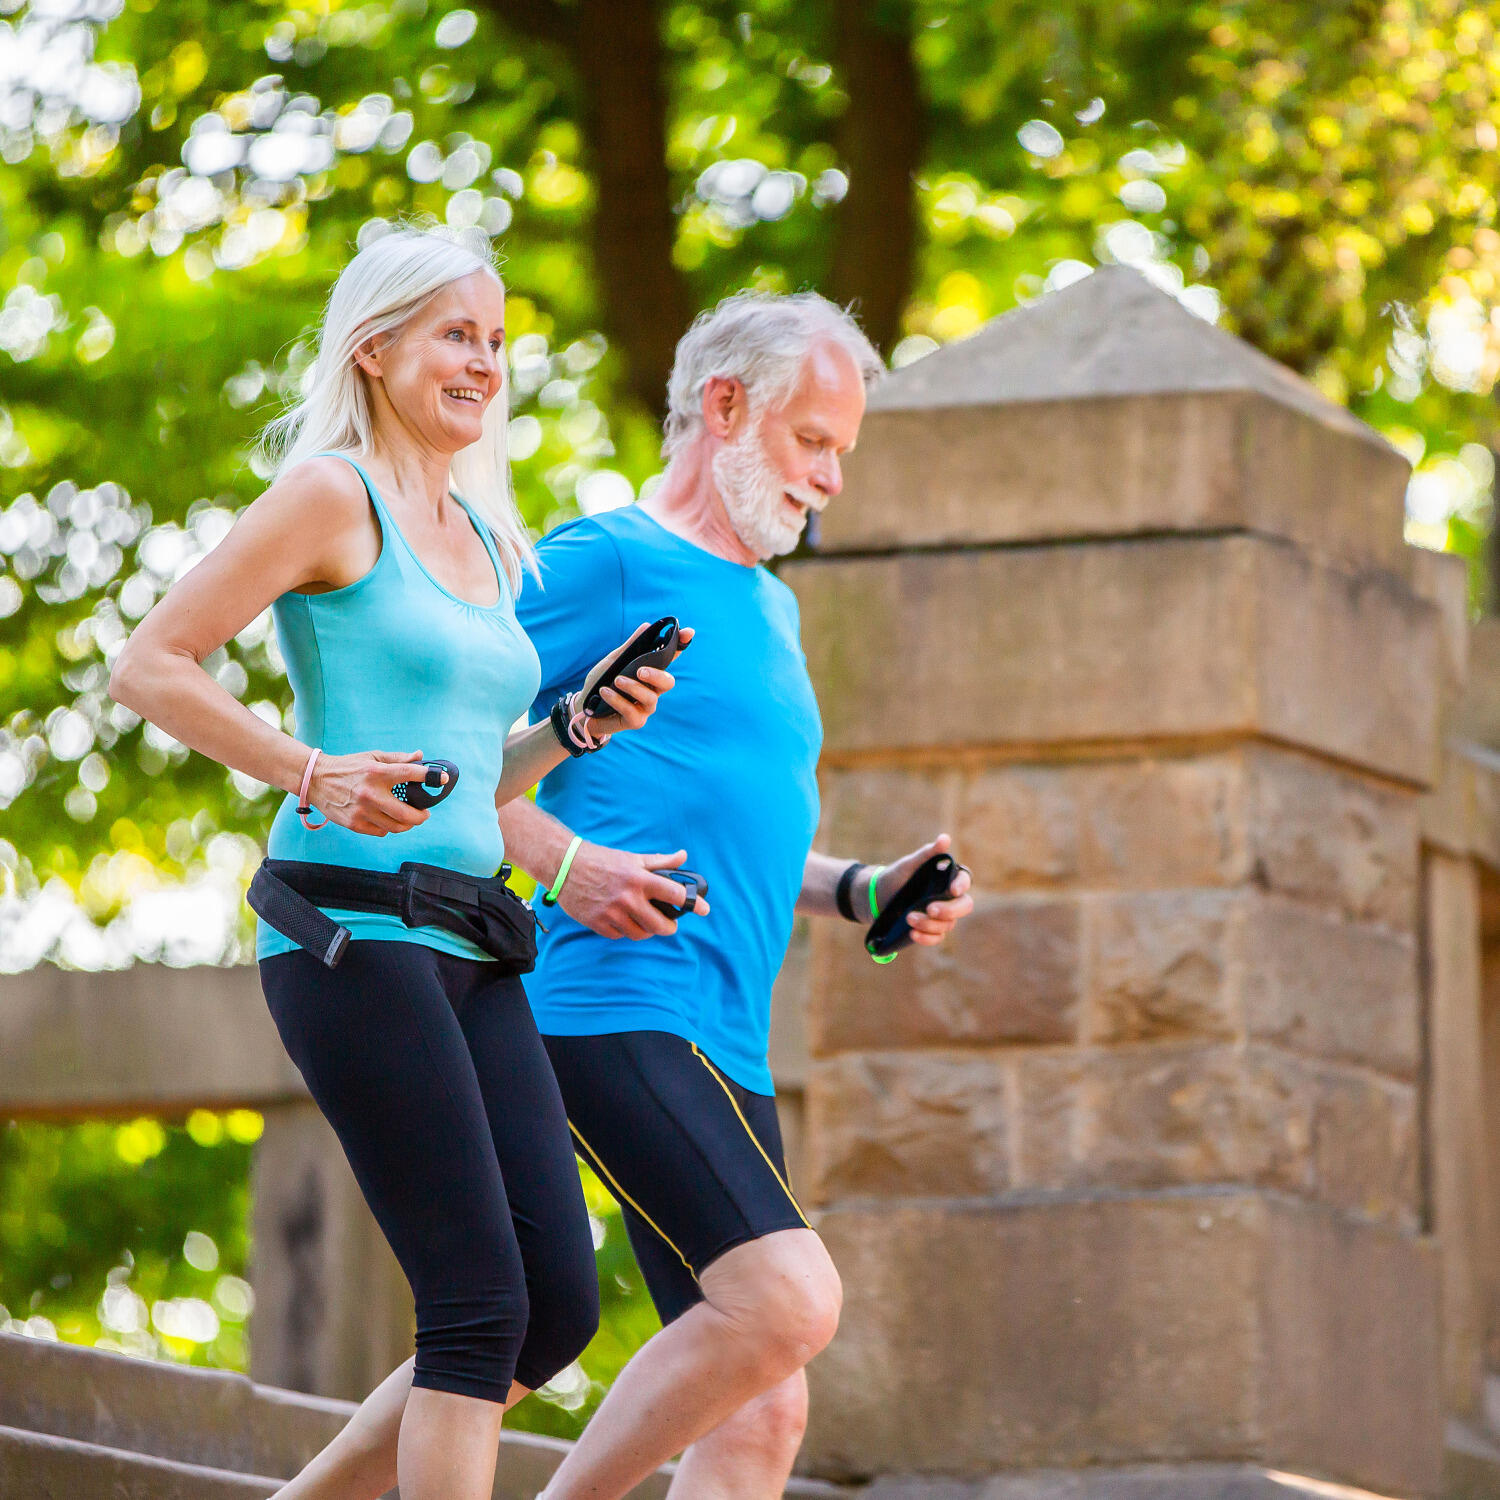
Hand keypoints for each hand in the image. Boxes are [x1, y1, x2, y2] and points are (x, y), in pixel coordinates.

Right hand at [308, 749, 434, 836]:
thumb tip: (420, 756)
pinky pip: (381, 831)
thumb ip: (398, 758)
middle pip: (408, 814)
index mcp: (377, 772)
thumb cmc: (348, 767)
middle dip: (422, 816)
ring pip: (396, 827)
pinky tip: (387, 819)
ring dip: (407, 824)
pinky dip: (388, 827)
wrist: (316, 780)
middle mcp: (371, 793)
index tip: (441, 779)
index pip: (410, 774)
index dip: (430, 776)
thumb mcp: (373, 757)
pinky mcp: (354, 824)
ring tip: (409, 818)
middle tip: (425, 813)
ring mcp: (362, 811)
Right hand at [559, 842, 710, 939]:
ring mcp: (612, 913)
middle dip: (670, 927)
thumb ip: (660, 862)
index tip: (704, 909)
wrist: (566, 866)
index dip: (693, 903)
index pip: (675, 894)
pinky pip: (620, 935)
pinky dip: (625, 930)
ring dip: (646, 930)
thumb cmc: (603, 860)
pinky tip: (623, 920)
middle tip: (671, 924)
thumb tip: (683, 856)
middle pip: (660, 926)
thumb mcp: (633, 858)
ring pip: (640, 934)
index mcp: (640, 879)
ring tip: (645, 921)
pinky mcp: (598, 923)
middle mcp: (628, 898)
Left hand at [576, 625, 693, 739]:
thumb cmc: (602, 683)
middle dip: (656, 675)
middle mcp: (652, 690)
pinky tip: (604, 692)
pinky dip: (617, 699)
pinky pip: (632, 711)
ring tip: (616, 680)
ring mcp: (645, 707)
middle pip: (668, 682)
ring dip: (632, 687)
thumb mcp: (613, 662)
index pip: (669, 658)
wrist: (585, 708)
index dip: (681, 645)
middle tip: (640, 670)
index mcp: (649, 673)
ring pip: (650, 697)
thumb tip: (646, 626)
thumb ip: (629, 647)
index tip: (688, 632)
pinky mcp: (636, 721)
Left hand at [872, 833, 973, 946]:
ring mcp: (941, 916)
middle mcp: (948, 898)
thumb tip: (945, 838)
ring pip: (948, 924)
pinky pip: (937, 938)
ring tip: (908, 918)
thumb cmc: (896, 877)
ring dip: (930, 924)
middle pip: (964, 906)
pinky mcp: (931, 930)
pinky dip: (926, 938)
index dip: (962, 885)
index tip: (952, 890)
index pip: (964, 880)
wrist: (877, 898)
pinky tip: (913, 933)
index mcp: (947, 879)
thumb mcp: (909, 864)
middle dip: (949, 910)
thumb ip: (927, 854)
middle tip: (930, 909)